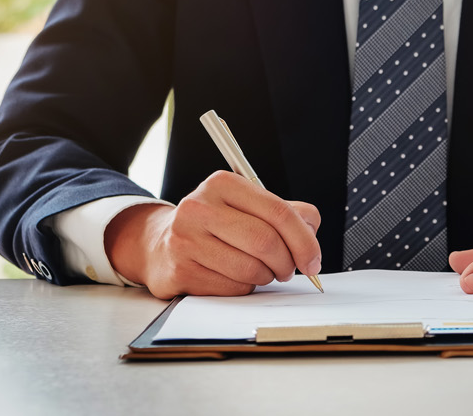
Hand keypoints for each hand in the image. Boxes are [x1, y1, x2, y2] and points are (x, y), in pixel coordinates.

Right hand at [105, 171, 322, 298]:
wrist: (160, 244)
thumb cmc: (213, 226)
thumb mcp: (246, 207)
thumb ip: (283, 212)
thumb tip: (312, 224)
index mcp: (222, 184)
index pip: (278, 212)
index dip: (304, 241)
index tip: (313, 260)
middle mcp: (199, 207)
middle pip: (266, 242)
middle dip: (288, 263)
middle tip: (289, 269)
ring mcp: (186, 239)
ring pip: (251, 269)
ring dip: (266, 277)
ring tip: (261, 271)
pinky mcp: (180, 270)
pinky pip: (232, 287)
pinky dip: (244, 288)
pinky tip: (235, 277)